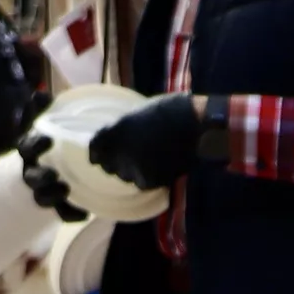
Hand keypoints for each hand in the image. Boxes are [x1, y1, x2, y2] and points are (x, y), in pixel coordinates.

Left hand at [85, 94, 207, 191]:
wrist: (199, 128)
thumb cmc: (174, 111)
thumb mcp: (141, 111)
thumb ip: (125, 126)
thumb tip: (116, 136)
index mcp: (116, 130)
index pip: (94, 149)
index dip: (97, 151)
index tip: (101, 152)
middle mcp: (120, 152)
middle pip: (107, 165)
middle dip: (114, 161)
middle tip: (128, 155)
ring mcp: (134, 168)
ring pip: (124, 176)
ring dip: (130, 170)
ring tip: (145, 160)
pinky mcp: (149, 181)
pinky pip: (141, 183)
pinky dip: (147, 178)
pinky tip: (157, 167)